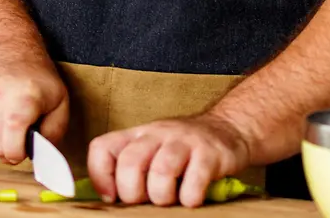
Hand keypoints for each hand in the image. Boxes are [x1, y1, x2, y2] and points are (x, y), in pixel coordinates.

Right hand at [0, 57, 67, 164]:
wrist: (12, 54)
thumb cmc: (38, 79)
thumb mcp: (61, 102)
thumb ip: (54, 131)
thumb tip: (41, 151)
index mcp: (23, 103)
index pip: (12, 148)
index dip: (21, 154)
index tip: (27, 148)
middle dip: (8, 154)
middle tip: (18, 144)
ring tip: (7, 138)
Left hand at [87, 113, 251, 206]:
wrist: (229, 128)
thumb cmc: (184, 149)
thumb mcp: (153, 150)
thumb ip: (133, 168)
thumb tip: (110, 199)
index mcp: (138, 135)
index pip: (102, 148)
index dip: (100, 177)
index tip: (112, 197)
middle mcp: (157, 134)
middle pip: (130, 162)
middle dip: (133, 192)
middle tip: (146, 201)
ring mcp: (184, 141)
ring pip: (161, 171)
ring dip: (162, 196)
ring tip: (171, 199)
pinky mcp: (210, 154)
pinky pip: (195, 181)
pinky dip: (190, 197)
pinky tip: (191, 197)